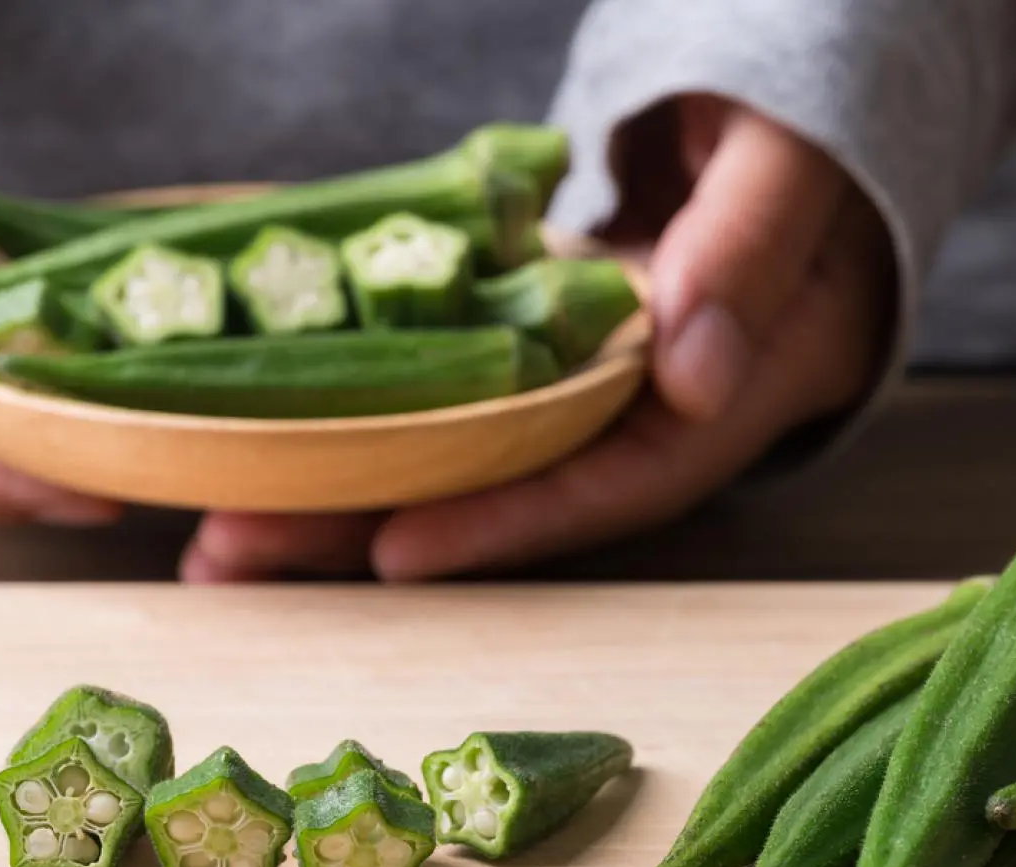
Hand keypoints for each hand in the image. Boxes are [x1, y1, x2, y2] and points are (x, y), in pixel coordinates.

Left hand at [182, 95, 895, 582]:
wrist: (782, 161)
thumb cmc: (800, 158)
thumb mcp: (791, 178)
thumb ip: (749, 253)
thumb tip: (688, 362)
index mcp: (712, 405)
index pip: (605, 485)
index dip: (504, 524)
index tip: (394, 554)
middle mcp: (625, 421)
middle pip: (495, 494)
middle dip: (364, 534)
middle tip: (235, 559)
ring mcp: (565, 394)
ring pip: (447, 457)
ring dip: (331, 495)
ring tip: (214, 533)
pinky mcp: (518, 355)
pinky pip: (433, 396)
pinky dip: (355, 421)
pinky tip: (257, 436)